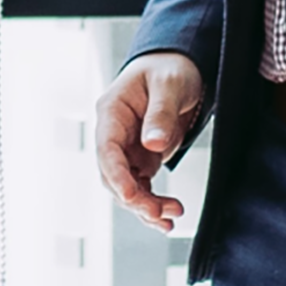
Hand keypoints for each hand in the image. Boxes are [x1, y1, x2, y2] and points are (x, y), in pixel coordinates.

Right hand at [96, 51, 203, 231]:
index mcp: (112, 111)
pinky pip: (142, 188)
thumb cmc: (169, 68)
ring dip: (145, 206)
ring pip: (126, 187)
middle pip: (112, 175)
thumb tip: (153, 144)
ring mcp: (127, 148)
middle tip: (159, 212)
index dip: (116, 175)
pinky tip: (167, 216)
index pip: (106, 148)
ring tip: (169, 218)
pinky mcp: (142, 159)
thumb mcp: (169, 84)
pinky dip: (153, 204)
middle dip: (134, 198)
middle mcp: (114, 133)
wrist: (179, 68)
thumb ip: (160, 112)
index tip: (130, 195)